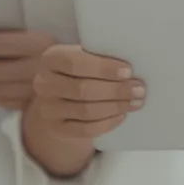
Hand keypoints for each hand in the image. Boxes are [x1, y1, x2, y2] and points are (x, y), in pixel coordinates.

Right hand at [26, 44, 143, 140]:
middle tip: (139, 89)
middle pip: (83, 89)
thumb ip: (100, 56)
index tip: (128, 71)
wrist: (61, 94)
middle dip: (116, 90)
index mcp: (51, 58)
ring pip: (86, 111)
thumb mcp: (85, 55)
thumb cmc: (81, 69)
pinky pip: (85, 129)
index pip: (75, 63)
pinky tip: (122, 115)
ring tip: (135, 102)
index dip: (103, 68)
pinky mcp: (56, 128)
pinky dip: (107, 123)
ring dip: (115, 107)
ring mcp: (48, 108)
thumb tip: (131, 69)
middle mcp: (44, 83)